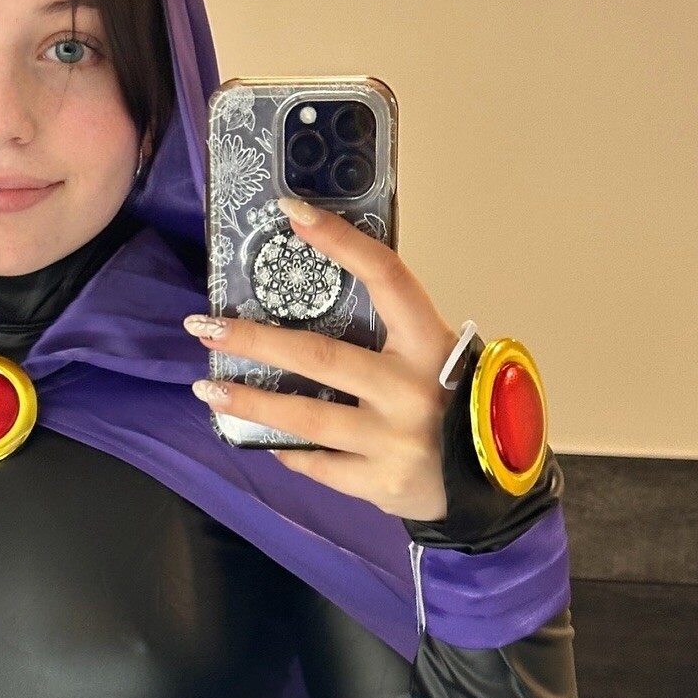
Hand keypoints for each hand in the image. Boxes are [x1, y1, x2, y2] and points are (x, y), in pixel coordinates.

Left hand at [185, 197, 459, 521]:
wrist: (493, 484)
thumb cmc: (455, 407)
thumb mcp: (438, 358)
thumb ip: (392, 337)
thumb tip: (316, 303)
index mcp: (431, 344)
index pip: (386, 276)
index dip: (340, 241)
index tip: (292, 213)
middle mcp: (411, 389)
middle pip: (319, 355)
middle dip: (254, 339)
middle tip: (204, 326)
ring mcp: (392, 440)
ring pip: (304, 416)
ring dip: (248, 401)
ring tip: (207, 387)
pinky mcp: (378, 483)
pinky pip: (316, 463)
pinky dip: (285, 448)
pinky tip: (260, 437)